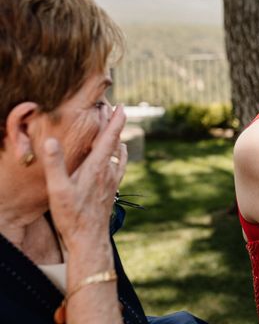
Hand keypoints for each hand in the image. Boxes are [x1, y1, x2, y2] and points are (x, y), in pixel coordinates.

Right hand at [41, 105, 127, 250]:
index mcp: (96, 167)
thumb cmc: (72, 215)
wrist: (89, 239)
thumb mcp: (58, 190)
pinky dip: (120, 153)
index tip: (120, 106)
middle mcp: (108, 171)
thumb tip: (51, 140)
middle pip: (114, 142)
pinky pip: (119, 165)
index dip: (115, 121)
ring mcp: (112, 180)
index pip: (109, 138)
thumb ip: (55, 164)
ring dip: (116, 138)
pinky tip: (120, 153)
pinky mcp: (112, 189)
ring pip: (118, 153)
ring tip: (115, 126)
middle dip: (113, 124)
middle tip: (112, 108)